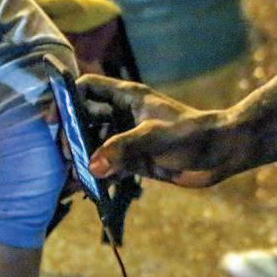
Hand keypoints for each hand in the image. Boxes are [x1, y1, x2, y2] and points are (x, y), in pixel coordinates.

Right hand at [81, 73, 233, 187]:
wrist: (222, 154)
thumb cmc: (194, 135)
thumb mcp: (156, 137)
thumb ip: (122, 148)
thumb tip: (91, 167)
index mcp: (128, 98)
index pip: (87, 88)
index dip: (66, 99)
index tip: (54, 120)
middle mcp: (122, 116)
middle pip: (82, 119)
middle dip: (70, 136)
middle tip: (67, 155)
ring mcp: (126, 138)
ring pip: (91, 144)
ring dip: (80, 159)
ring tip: (73, 175)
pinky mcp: (131, 160)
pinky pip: (105, 166)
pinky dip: (94, 176)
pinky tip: (87, 187)